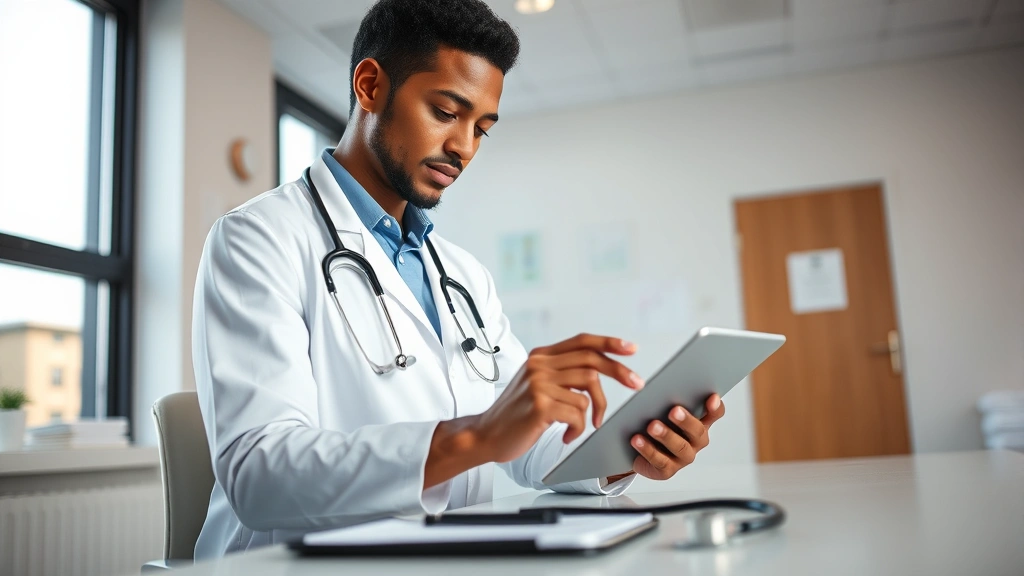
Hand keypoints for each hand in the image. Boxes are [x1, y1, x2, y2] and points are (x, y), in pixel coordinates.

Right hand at [471, 333, 643, 463]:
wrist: (486, 435)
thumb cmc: (516, 415)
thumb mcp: (536, 384)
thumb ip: (560, 373)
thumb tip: (598, 371)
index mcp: (540, 356)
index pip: (581, 341)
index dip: (609, 343)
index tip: (631, 348)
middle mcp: (539, 365)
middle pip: (591, 361)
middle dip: (620, 372)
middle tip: (637, 384)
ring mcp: (538, 384)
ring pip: (588, 391)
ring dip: (595, 411)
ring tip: (587, 424)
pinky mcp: (540, 405)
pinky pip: (578, 414)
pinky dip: (578, 429)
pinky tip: (566, 436)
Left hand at [624, 394, 724, 480]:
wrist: (636, 452)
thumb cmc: (655, 424)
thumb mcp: (663, 410)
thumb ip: (669, 399)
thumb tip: (663, 387)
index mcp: (699, 422)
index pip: (714, 413)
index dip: (715, 407)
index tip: (711, 397)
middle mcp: (695, 441)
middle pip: (697, 431)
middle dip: (686, 420)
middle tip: (674, 410)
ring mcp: (683, 457)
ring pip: (679, 446)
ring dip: (666, 435)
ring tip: (652, 426)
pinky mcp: (667, 470)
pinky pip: (659, 460)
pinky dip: (647, 449)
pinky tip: (637, 439)